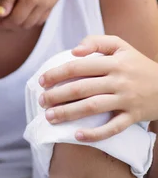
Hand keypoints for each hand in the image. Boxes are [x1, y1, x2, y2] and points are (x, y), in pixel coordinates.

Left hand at [0, 0, 65, 29]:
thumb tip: (0, 15)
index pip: (15, 20)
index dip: (4, 25)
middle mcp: (44, 3)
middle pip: (27, 24)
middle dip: (13, 25)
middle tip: (2, 22)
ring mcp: (54, 0)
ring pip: (38, 21)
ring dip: (25, 22)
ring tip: (15, 17)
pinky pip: (47, 13)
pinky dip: (36, 16)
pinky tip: (28, 9)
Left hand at [38, 35, 157, 141]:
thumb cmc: (137, 63)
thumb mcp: (120, 45)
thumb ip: (96, 42)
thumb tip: (74, 51)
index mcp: (113, 62)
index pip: (78, 67)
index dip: (57, 73)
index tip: (41, 81)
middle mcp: (118, 80)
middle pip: (82, 88)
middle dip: (57, 95)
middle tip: (41, 101)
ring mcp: (126, 100)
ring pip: (93, 107)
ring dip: (69, 113)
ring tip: (50, 117)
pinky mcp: (133, 117)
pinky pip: (113, 128)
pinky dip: (95, 134)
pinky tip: (77, 136)